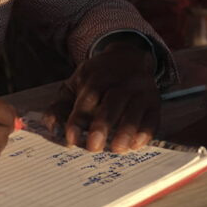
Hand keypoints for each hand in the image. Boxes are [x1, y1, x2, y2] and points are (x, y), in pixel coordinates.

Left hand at [44, 41, 160, 152]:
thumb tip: (52, 127)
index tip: (71, 139)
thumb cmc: (96, 79)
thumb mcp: (75, 85)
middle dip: (103, 125)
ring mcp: (140, 90)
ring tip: (116, 149)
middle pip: (112, 102)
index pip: (88, 97)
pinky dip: (145, 132)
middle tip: (93, 147)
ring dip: (126, 131)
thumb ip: (60, 106)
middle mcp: (121, 81)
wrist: (128, 58)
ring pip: (134, 110)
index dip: (79, 118)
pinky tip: (136, 145)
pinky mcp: (154, 102)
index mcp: (97, 76)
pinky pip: (153, 118)